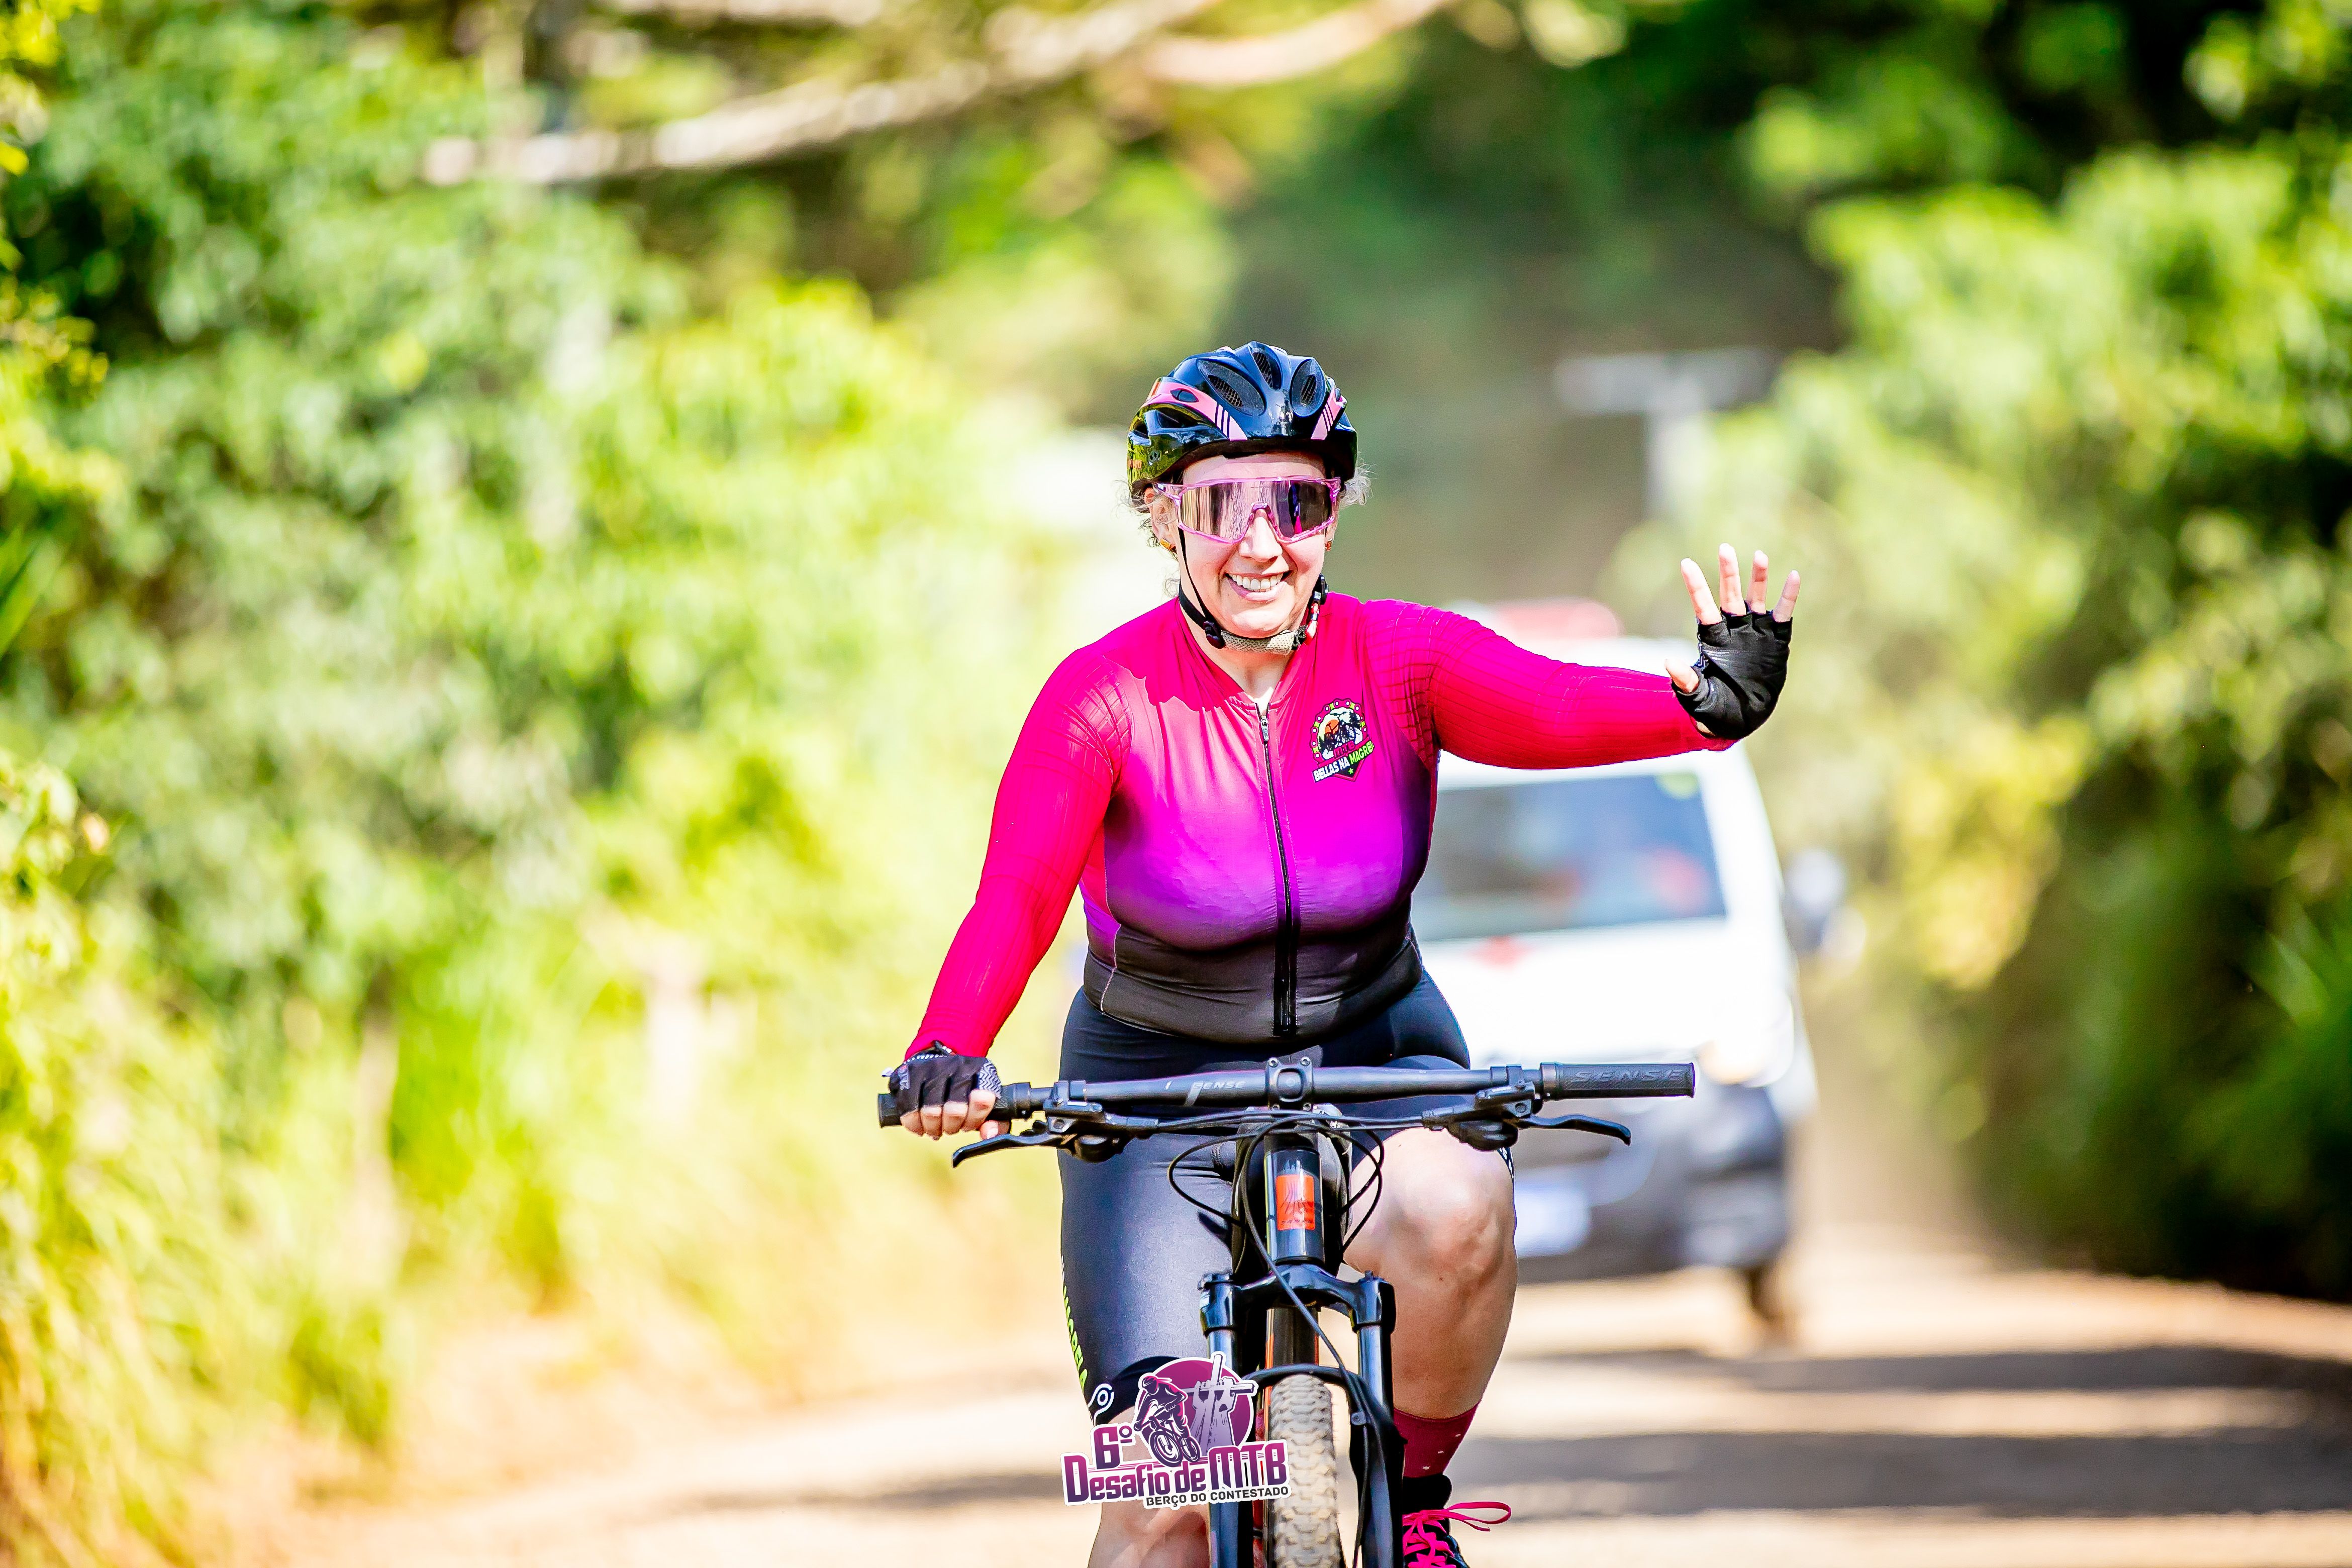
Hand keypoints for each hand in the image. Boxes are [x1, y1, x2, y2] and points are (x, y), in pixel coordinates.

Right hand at [891, 1045, 1006, 1139]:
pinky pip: (909, 1108)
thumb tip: (989, 1135)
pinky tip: (919, 1125)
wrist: (938, 1066)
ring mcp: (932, 1067)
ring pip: (930, 1111)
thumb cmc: (965, 1093)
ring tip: (936, 1127)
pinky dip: (914, 1123)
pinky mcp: (910, 1072)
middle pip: (954, 1110)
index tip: (969, 1123)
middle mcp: (957, 1065)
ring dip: (933, 1127)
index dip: (974, 1119)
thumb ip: (996, 1123)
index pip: (982, 1099)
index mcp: (981, 1071)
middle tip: (950, 1128)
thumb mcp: (987, 1106)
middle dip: (952, 1127)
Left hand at [1664, 543, 1798, 739]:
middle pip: (1729, 596)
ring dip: (1758, 578)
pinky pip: (1784, 614)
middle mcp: (1733, 630)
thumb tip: (1668, 662)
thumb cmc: (1716, 708)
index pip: (1703, 608)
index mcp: (1712, 639)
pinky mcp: (1776, 640)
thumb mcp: (1699, 697)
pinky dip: (1788, 596)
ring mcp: (1755, 632)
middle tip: (1724, 548)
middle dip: (1728, 573)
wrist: (1743, 718)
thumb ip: (1685, 681)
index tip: (1685, 563)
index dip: (1696, 587)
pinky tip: (1794, 577)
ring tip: (1759, 555)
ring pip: (1756, 599)